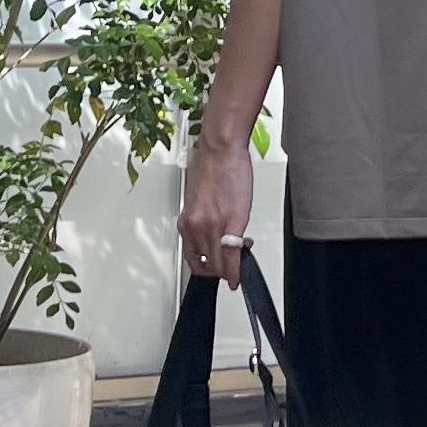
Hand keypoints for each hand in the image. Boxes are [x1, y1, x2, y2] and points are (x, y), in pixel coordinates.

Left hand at [178, 133, 253, 287]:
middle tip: (232, 266)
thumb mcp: (201, 201)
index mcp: (187, 222)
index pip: (195, 258)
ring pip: (219, 264)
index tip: (216, 272)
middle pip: (207, 265)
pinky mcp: (232, 223)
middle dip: (220, 271)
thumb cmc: (213, 168)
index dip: (207, 269)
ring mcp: (212, 227)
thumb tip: (216, 237)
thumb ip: (206, 221)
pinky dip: (235, 270)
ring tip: (239, 260)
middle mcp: (196, 227)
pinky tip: (238, 276)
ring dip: (230, 270)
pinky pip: (232, 256)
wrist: (221, 150)